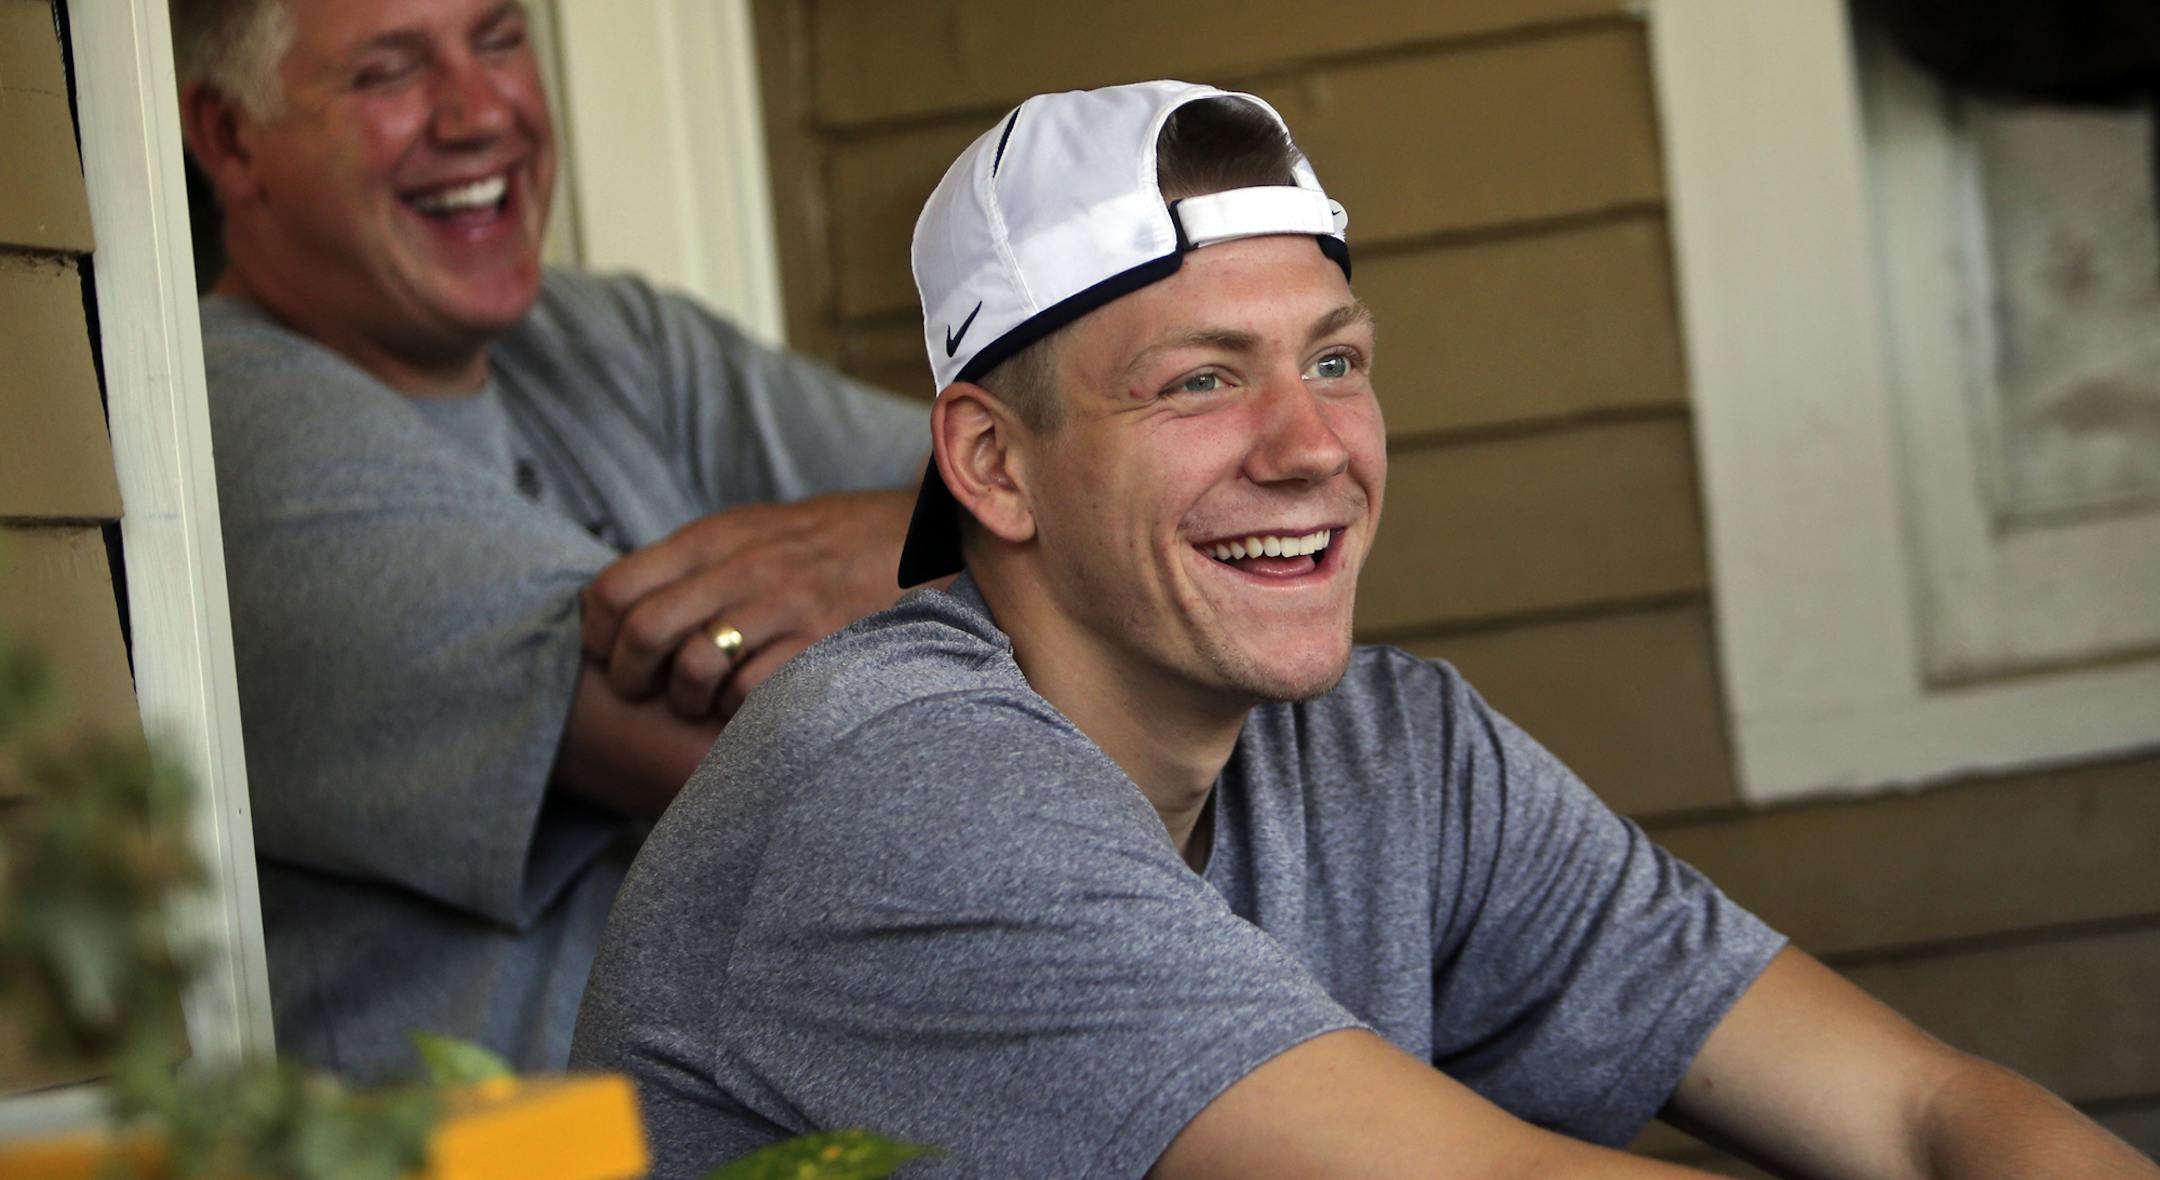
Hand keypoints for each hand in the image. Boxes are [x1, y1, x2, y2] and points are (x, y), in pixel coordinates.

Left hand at [580, 489, 913, 720]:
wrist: (921, 530)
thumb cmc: (827, 541)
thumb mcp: (754, 529)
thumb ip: (695, 560)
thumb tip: (621, 601)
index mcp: (716, 537)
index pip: (616, 586)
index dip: (596, 633)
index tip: (607, 653)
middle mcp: (744, 567)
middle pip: (645, 631)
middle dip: (629, 676)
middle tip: (642, 691)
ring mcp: (784, 605)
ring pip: (693, 666)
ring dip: (685, 699)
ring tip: (700, 702)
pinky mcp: (822, 641)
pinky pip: (751, 693)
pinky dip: (737, 711)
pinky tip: (749, 706)